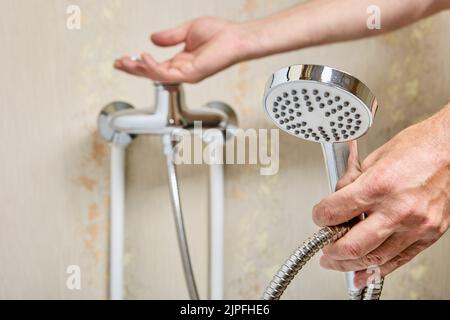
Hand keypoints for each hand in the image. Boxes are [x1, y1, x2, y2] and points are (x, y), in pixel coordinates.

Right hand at [114, 17, 258, 82]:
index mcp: (182, 61)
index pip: (156, 66)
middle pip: (153, 73)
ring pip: (157, 75)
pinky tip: (144, 58)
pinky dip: (154, 66)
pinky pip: (168, 73)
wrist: (236, 37)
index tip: (124, 59)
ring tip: (125, 62)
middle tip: (118, 64)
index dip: (139, 63)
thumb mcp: (188, 31)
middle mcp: (183, 70)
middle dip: (134, 69)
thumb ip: (170, 36)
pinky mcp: (192, 73)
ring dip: (139, 69)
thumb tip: (152, 38)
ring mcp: (188, 74)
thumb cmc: (220, 34)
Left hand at [313, 105, 449, 288]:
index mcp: (378, 185)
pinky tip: (363, 272)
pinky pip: (399, 260)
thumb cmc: (420, 147)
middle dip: (331, 251)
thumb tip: (337, 198)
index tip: (319, 218)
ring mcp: (415, 225)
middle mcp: (397, 209)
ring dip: (350, 264)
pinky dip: (377, 270)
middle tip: (324, 250)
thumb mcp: (375, 157)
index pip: (334, 212)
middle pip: (352, 245)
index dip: (319, 217)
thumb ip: (352, 182)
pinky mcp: (429, 234)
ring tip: (338, 261)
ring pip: (375, 258)